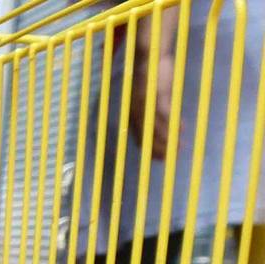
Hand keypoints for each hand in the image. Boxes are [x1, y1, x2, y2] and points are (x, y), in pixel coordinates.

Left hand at [129, 14, 178, 158]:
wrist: (148, 55)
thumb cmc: (150, 74)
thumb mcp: (152, 94)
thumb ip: (158, 107)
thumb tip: (167, 121)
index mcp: (132, 112)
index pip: (140, 136)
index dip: (149, 148)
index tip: (159, 158)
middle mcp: (135, 111)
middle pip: (146, 136)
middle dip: (157, 149)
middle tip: (169, 159)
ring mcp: (144, 104)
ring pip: (155, 128)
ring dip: (167, 139)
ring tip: (178, 148)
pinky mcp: (154, 94)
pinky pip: (163, 113)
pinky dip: (172, 123)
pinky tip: (181, 130)